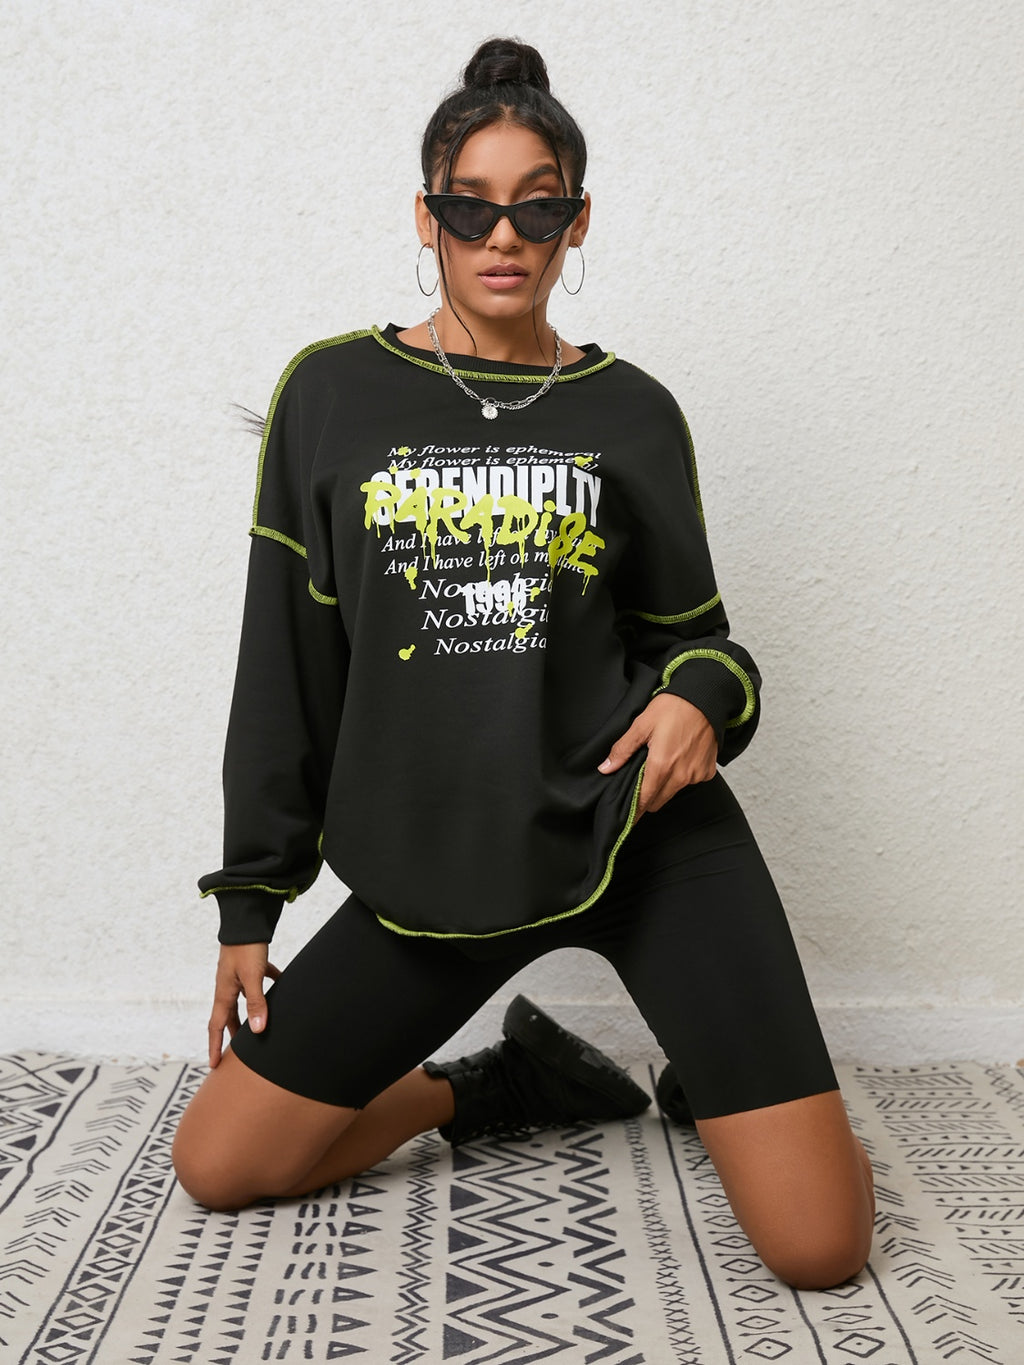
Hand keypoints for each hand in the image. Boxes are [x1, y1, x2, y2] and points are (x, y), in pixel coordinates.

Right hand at [208, 942, 280, 1069]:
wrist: (246, 920)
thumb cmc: (246, 948)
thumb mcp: (252, 977)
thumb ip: (256, 1004)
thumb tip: (256, 1031)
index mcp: (223, 993)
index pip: (216, 1026)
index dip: (215, 1046)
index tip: (214, 1065)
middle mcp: (228, 986)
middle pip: (229, 1016)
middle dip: (232, 1034)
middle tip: (236, 1054)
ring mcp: (238, 976)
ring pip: (243, 1001)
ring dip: (249, 1014)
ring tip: (257, 1027)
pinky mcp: (250, 965)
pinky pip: (258, 981)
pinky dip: (268, 987)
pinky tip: (281, 988)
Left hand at [599, 693, 717, 820]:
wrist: (706, 698)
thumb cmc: (673, 708)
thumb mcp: (642, 725)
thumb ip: (623, 750)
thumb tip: (605, 768)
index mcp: (661, 766)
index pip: (644, 801)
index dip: (634, 809)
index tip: (627, 814)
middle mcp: (681, 776)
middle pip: (658, 801)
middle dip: (648, 796)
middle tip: (641, 780)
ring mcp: (696, 775)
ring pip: (674, 792)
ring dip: (665, 785)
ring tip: (662, 762)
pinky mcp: (707, 772)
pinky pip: (690, 782)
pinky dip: (683, 776)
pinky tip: (680, 757)